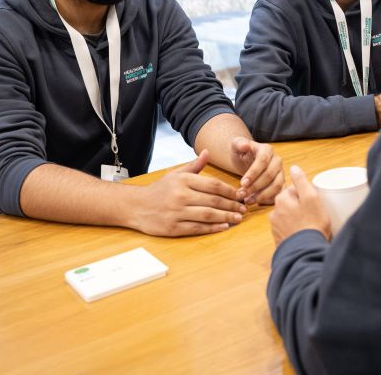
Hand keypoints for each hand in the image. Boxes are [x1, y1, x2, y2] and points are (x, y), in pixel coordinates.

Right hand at [127, 150, 246, 236]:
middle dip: (231, 205)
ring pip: (208, 215)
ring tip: (238, 218)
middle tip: (244, 208)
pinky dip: (213, 228)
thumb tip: (208, 152)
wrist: (135, 206)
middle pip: (213, 200)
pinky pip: (197, 228)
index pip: (213, 185)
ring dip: (226, 217)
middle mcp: (181, 195)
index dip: (230, 191)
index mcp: (183, 180)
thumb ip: (194, 166)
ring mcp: (177, 212)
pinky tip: (224, 226)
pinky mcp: (173, 227)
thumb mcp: (175, 174)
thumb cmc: (159, 189)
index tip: (240, 194)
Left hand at [231, 137, 283, 204]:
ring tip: (248, 201)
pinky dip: (267, 200)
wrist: (246, 159)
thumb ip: (239, 144)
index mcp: (267, 150)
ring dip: (262, 195)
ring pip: (276, 186)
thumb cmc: (241, 153)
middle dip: (255, 187)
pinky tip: (256, 203)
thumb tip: (245, 145)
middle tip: (242, 194)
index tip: (242, 183)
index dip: (253, 173)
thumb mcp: (236, 145)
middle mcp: (277, 161)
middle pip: (270, 175)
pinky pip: (278, 193)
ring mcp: (280, 172)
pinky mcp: (280, 183)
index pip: (262, 161)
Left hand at [271, 166, 331, 245]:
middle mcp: (274, 212)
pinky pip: (287, 231)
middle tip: (313, 214)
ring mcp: (275, 228)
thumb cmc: (312, 223)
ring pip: (287, 217)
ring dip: (296, 219)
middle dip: (299, 207)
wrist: (306, 252)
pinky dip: (294, 231)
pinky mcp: (279, 241)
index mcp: (281, 199)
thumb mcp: (311, 197)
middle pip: (289, 203)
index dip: (305, 195)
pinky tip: (303, 235)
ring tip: (309, 226)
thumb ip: (301, 181)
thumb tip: (293, 167)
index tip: (313, 203)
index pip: (293, 190)